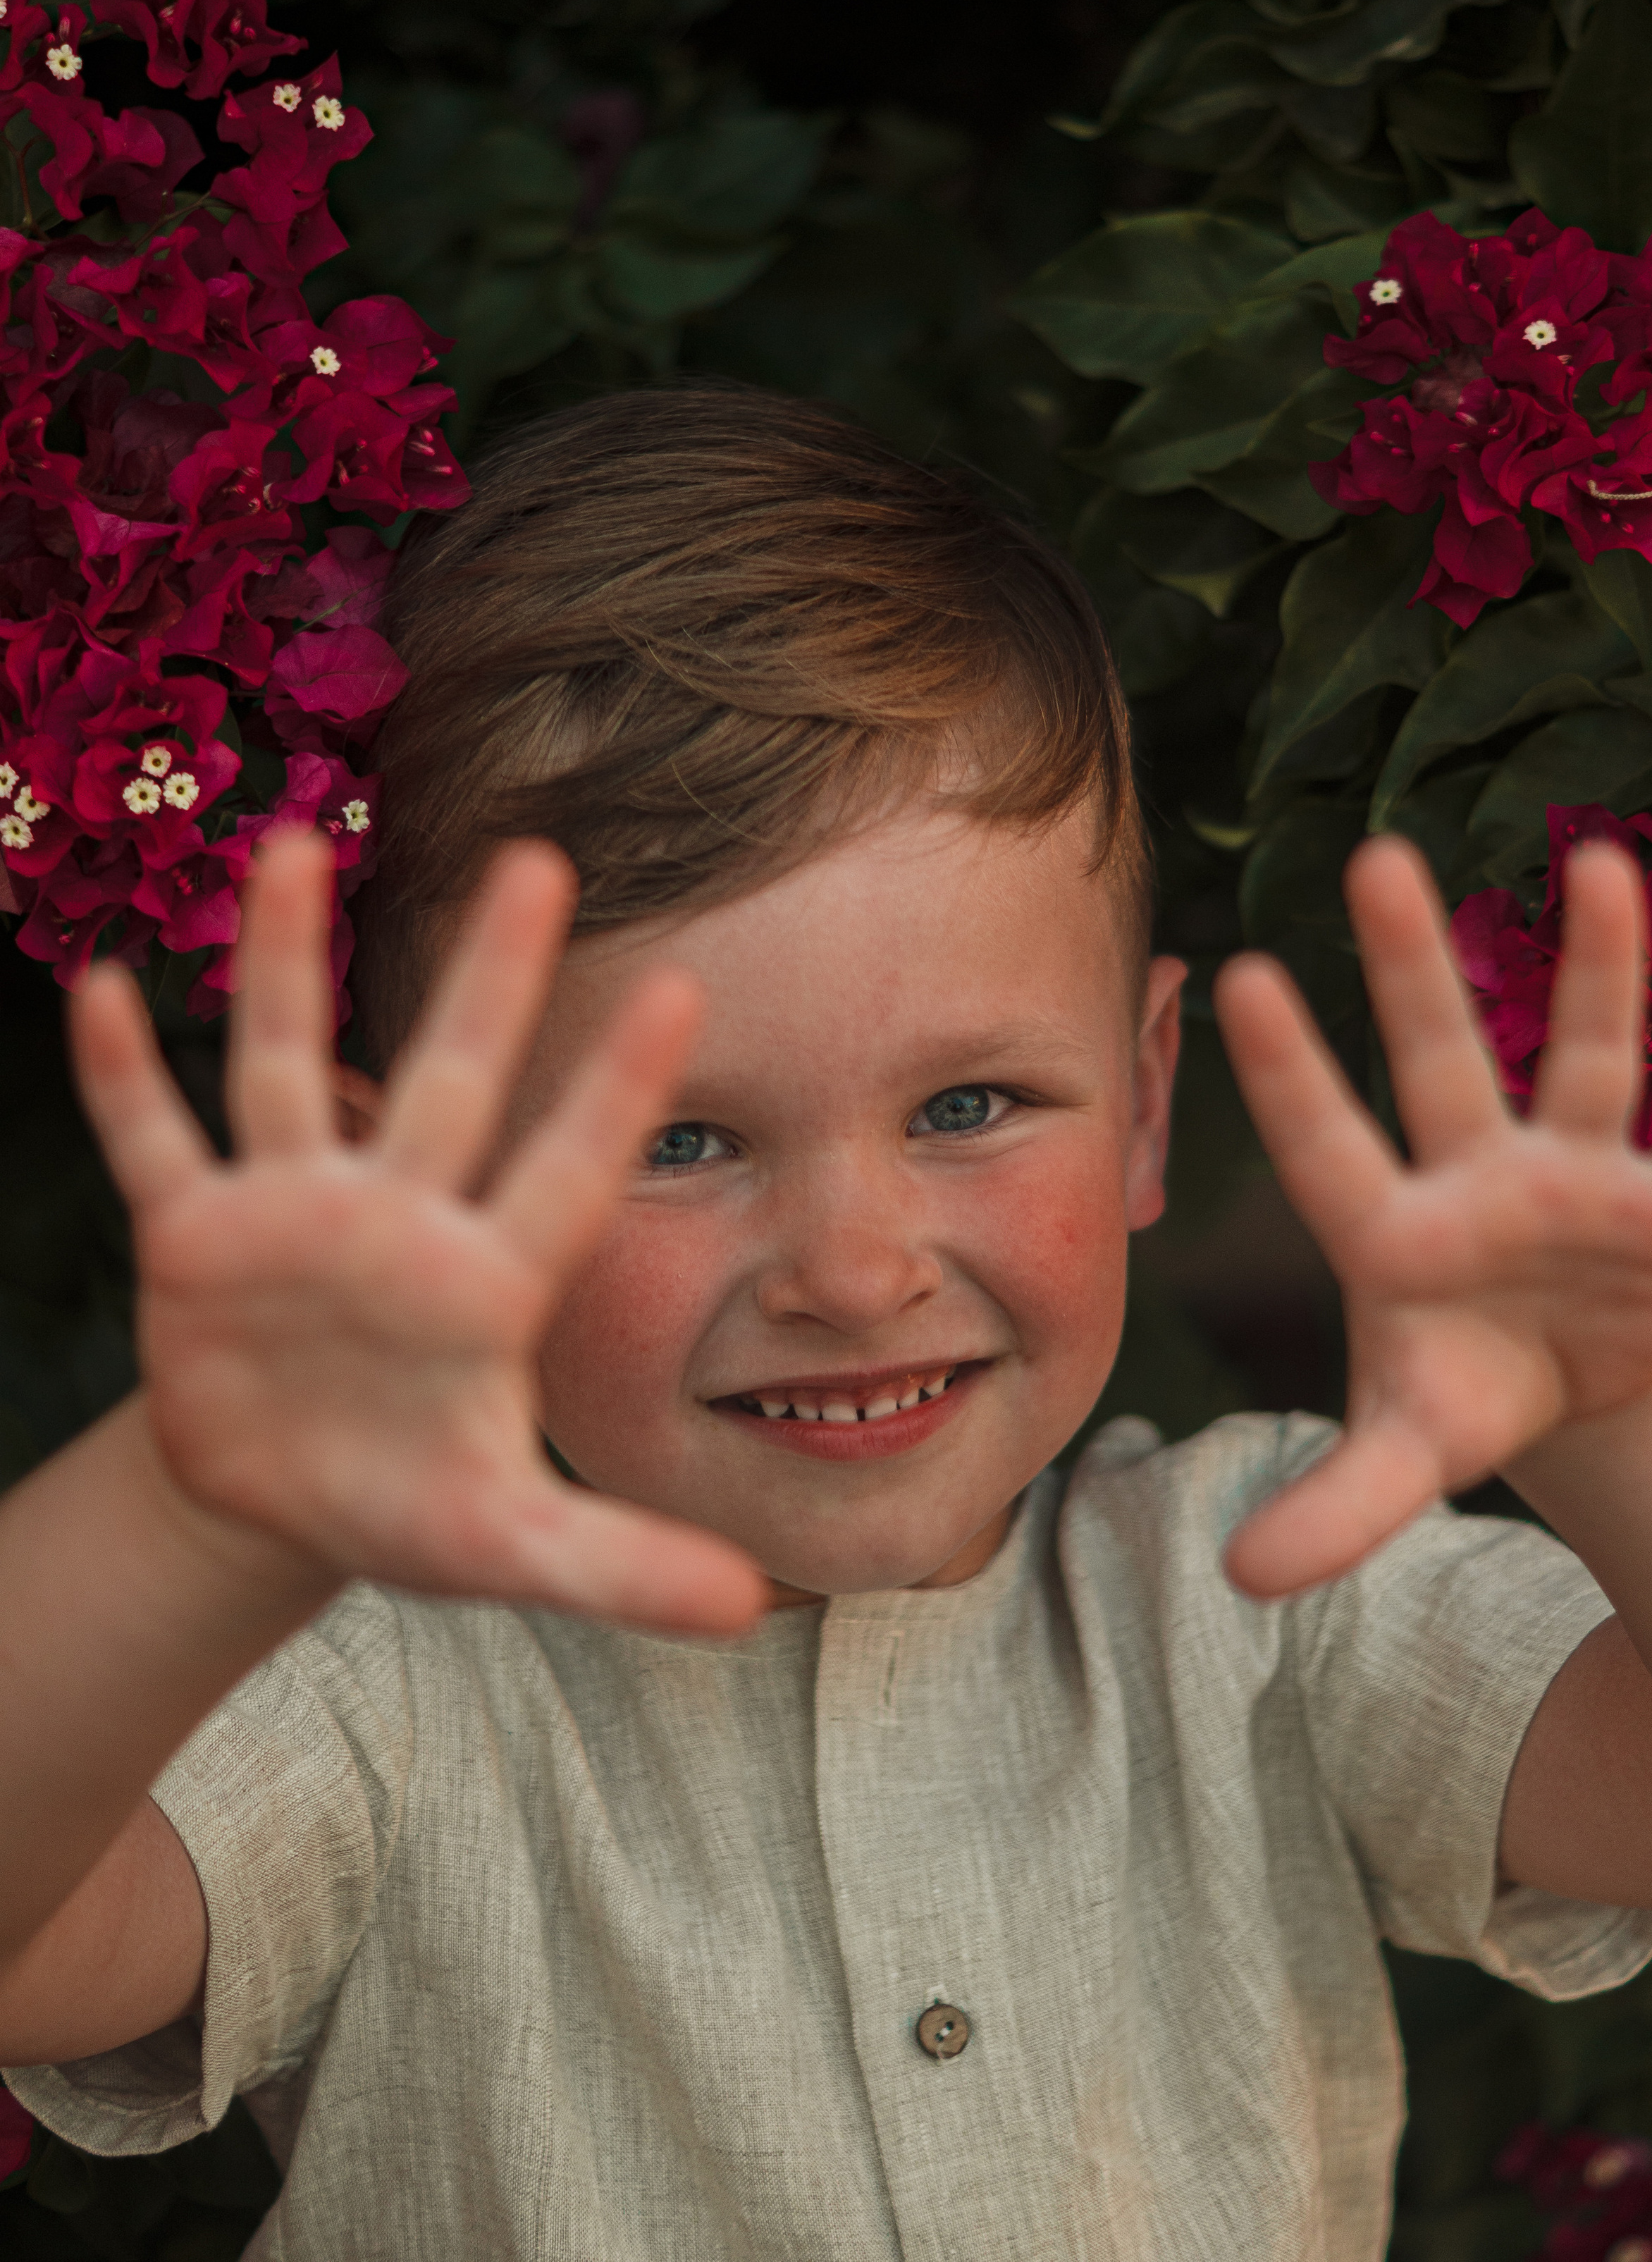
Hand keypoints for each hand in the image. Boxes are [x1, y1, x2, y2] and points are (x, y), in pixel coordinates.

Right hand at [70, 831, 766, 1634]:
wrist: (283, 1502)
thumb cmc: (415, 1504)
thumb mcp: (509, 1544)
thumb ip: (618, 1564)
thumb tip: (751, 1605)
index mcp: (489, 1283)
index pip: (569, 1170)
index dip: (615, 1089)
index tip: (681, 986)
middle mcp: (401, 1220)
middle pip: (453, 1078)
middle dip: (489, 977)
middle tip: (539, 858)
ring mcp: (296, 1216)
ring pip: (290, 1068)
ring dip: (288, 965)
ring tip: (292, 847)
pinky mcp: (197, 1239)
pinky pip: (156, 1143)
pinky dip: (125, 1078)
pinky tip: (98, 990)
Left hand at [1213, 836, 1651, 1599]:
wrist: (1563, 1389)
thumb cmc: (1457, 1393)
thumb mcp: (1406, 1451)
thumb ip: (1336, 1507)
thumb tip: (1240, 1578)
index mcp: (1391, 1229)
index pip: (1326, 1143)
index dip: (1288, 1070)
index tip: (1240, 975)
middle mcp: (1476, 1176)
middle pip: (1438, 1059)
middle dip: (1412, 966)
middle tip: (1375, 856)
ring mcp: (1574, 1178)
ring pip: (1586, 1060)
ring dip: (1598, 971)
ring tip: (1604, 867)